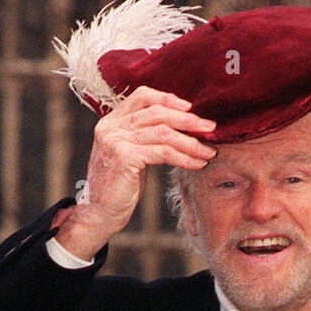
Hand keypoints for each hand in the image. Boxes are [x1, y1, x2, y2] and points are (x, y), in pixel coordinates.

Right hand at [54, 87, 216, 258]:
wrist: (100, 214)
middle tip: (210, 128)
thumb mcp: (129, 154)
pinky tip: (197, 164)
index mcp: (111, 122)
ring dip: (190, 142)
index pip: (142, 96)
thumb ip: (144, 137)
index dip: (168, 99)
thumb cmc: (119, 188)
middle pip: (157, 113)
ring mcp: (116, 141)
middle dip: (187, 120)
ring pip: (163, 133)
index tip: (190, 109)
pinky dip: (184, 157)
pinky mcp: (125, 157)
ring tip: (208, 151)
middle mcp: (111, 127)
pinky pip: (163, 153)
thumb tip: (178, 126)